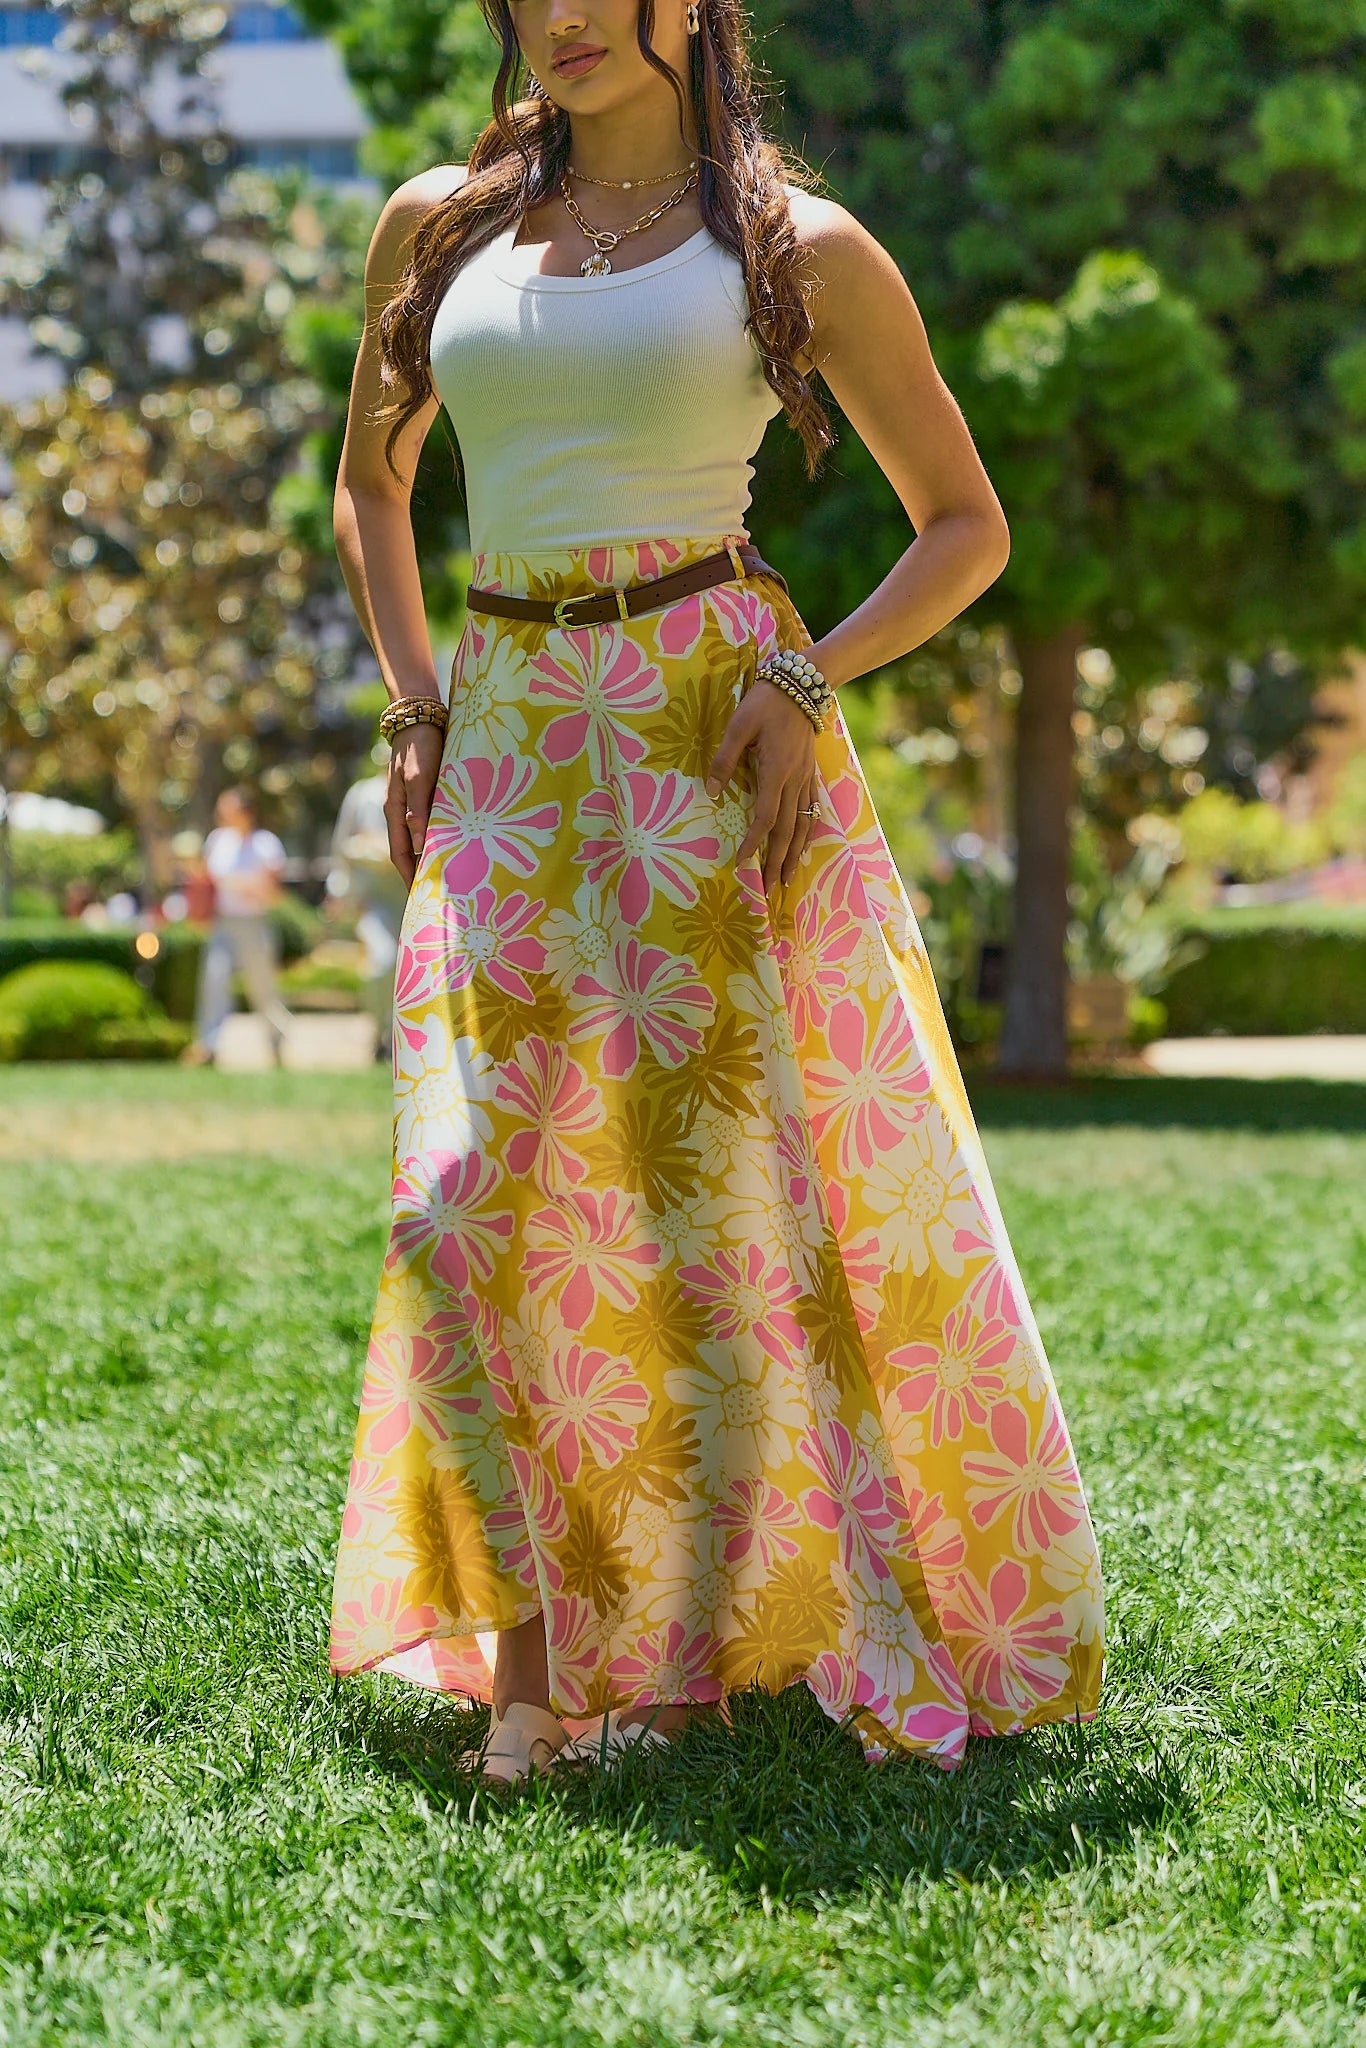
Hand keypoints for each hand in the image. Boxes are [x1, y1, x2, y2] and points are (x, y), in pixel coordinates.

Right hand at [384, 721, 445, 888]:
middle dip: (421, 874)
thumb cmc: (421, 745)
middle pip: (410, 852)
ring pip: (421, 839)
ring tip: (451, 877)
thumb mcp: (419, 776)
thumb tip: (419, 844)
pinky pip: (432, 824)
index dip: (410, 878)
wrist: (422, 715)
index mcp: (395, 810)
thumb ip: (419, 808)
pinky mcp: (426, 794)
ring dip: (432, 858)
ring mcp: (413, 803)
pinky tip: (456, 846)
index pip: (401, 854)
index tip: (420, 900)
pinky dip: (440, 839)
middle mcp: (402, 811)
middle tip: (438, 897)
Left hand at [705, 679, 819, 892]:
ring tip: (787, 878)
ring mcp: (806, 778)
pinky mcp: (810, 772)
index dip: (755, 842)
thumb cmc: (766, 702)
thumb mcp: (738, 725)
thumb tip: (711, 791)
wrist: (803, 683)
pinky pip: (812, 810)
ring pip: (803, 824)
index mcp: (775, 771)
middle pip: (787, 830)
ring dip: (794, 854)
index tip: (742, 862)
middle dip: (777, 861)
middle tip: (769, 889)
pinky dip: (809, 832)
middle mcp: (794, 780)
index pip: (765, 817)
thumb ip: (725, 759)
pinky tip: (804, 846)